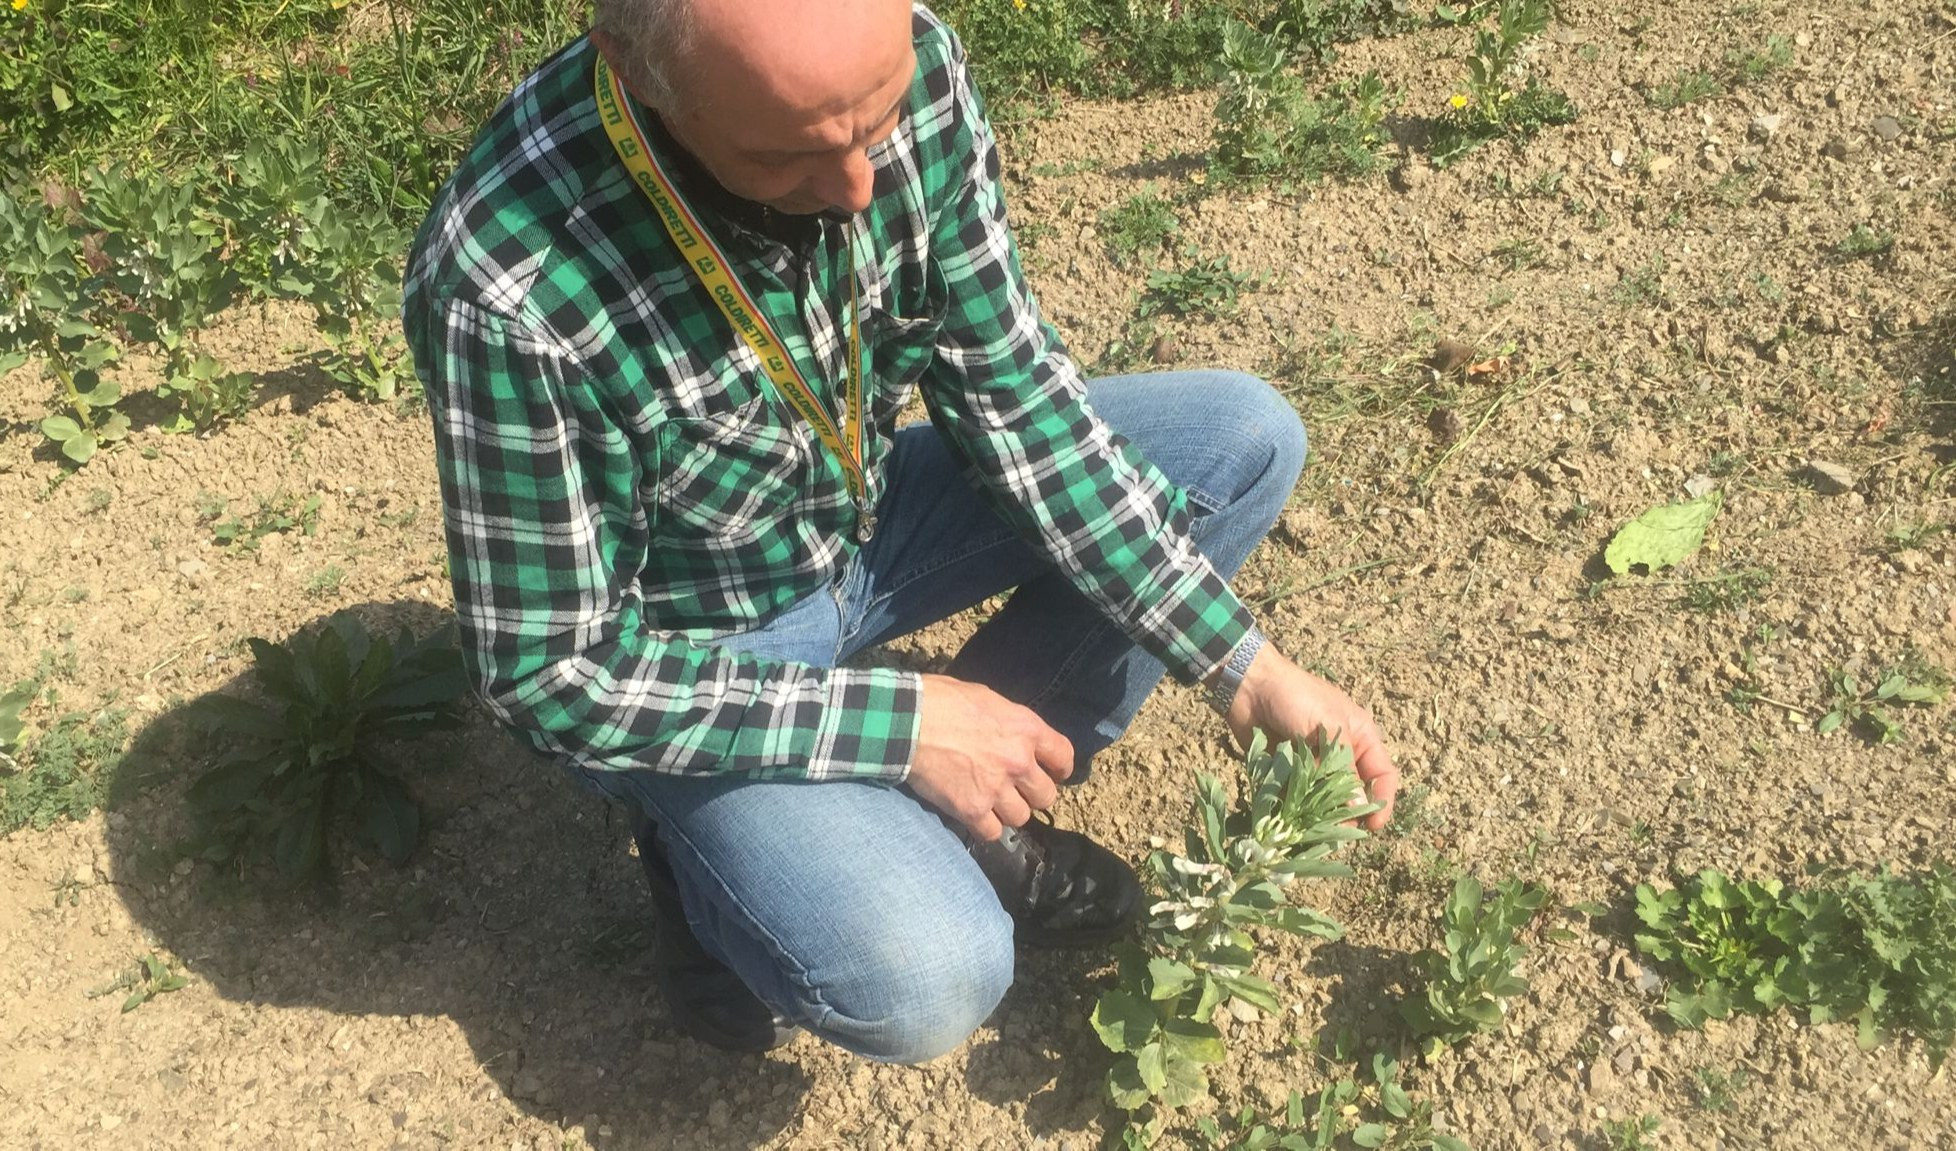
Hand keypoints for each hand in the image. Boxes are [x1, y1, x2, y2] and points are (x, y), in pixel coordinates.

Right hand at [908, 674, 1073, 840]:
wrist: (906, 722)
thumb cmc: (940, 701)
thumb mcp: (986, 699)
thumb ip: (1008, 723)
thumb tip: (1012, 735)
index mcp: (1026, 729)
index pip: (1064, 757)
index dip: (1060, 768)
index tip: (1052, 773)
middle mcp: (1018, 762)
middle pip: (1046, 796)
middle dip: (1032, 794)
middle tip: (1016, 791)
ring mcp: (997, 788)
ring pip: (1021, 817)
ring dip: (1007, 812)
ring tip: (991, 803)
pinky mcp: (972, 810)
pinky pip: (992, 833)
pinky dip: (984, 827)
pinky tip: (973, 815)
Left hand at [1219, 646, 1398, 829]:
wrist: (1250, 685)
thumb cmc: (1296, 697)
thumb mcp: (1327, 729)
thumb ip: (1343, 769)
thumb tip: (1358, 807)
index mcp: (1361, 737)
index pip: (1382, 774)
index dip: (1381, 801)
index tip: (1372, 826)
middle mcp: (1342, 753)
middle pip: (1353, 792)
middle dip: (1347, 813)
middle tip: (1336, 834)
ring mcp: (1314, 762)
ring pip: (1324, 798)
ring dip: (1319, 815)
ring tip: (1312, 832)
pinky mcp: (1289, 769)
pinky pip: (1298, 795)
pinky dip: (1296, 808)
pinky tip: (1291, 821)